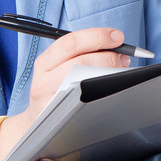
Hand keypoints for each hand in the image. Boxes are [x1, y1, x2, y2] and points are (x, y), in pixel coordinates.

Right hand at [0, 26, 131, 160]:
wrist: (37, 125)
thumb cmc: (54, 93)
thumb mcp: (56, 69)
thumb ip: (80, 55)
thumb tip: (114, 45)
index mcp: (44, 62)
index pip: (70, 42)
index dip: (96, 36)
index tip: (117, 36)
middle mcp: (43, 80)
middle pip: (79, 62)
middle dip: (107, 57)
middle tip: (123, 59)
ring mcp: (51, 100)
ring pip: (83, 81)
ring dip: (107, 74)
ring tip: (119, 73)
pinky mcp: (60, 117)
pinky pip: (86, 102)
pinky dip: (103, 92)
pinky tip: (110, 90)